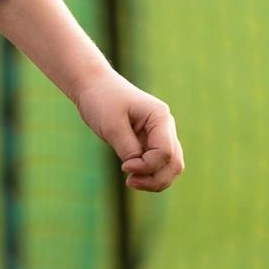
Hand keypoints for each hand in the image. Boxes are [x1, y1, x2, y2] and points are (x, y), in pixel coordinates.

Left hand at [74, 72, 185, 191]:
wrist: (94, 86)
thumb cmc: (102, 100)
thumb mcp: (112, 126)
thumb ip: (128, 149)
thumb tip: (139, 169)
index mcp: (160, 117)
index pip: (165, 153)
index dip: (146, 166)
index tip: (124, 167)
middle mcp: (165, 126)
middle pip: (174, 164)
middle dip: (155, 179)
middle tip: (129, 182)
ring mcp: (160, 135)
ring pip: (170, 167)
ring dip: (154, 180)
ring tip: (131, 182)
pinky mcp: (150, 142)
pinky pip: (159, 164)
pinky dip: (149, 174)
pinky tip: (133, 177)